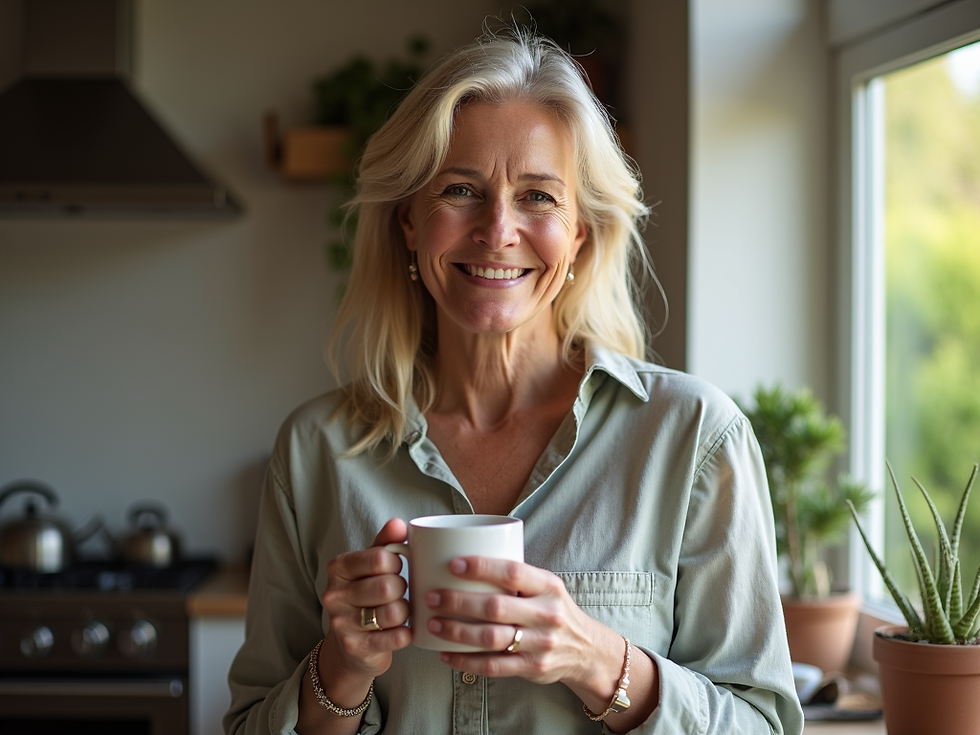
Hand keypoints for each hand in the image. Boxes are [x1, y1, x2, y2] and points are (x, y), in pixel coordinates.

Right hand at [319, 519, 411, 678]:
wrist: (351, 645)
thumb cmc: (366, 596)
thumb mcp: (372, 566)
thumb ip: (385, 543)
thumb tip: (398, 523)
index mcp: (338, 568)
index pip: (380, 558)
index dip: (397, 562)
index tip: (396, 568)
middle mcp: (334, 595)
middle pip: (388, 586)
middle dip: (402, 588)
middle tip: (399, 592)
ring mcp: (341, 623)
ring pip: (392, 611)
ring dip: (405, 611)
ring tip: (400, 610)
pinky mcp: (354, 647)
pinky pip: (395, 637)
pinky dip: (406, 633)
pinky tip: (404, 630)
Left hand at [424, 556, 623, 692]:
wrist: (587, 650)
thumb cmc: (553, 610)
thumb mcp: (546, 587)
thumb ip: (516, 577)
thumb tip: (463, 559)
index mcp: (548, 586)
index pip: (513, 572)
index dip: (481, 567)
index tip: (453, 564)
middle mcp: (546, 614)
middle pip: (495, 607)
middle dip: (458, 601)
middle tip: (432, 597)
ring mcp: (540, 643)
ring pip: (491, 638)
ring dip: (457, 631)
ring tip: (433, 623)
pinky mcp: (532, 668)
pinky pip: (493, 666)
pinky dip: (466, 661)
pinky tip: (446, 655)